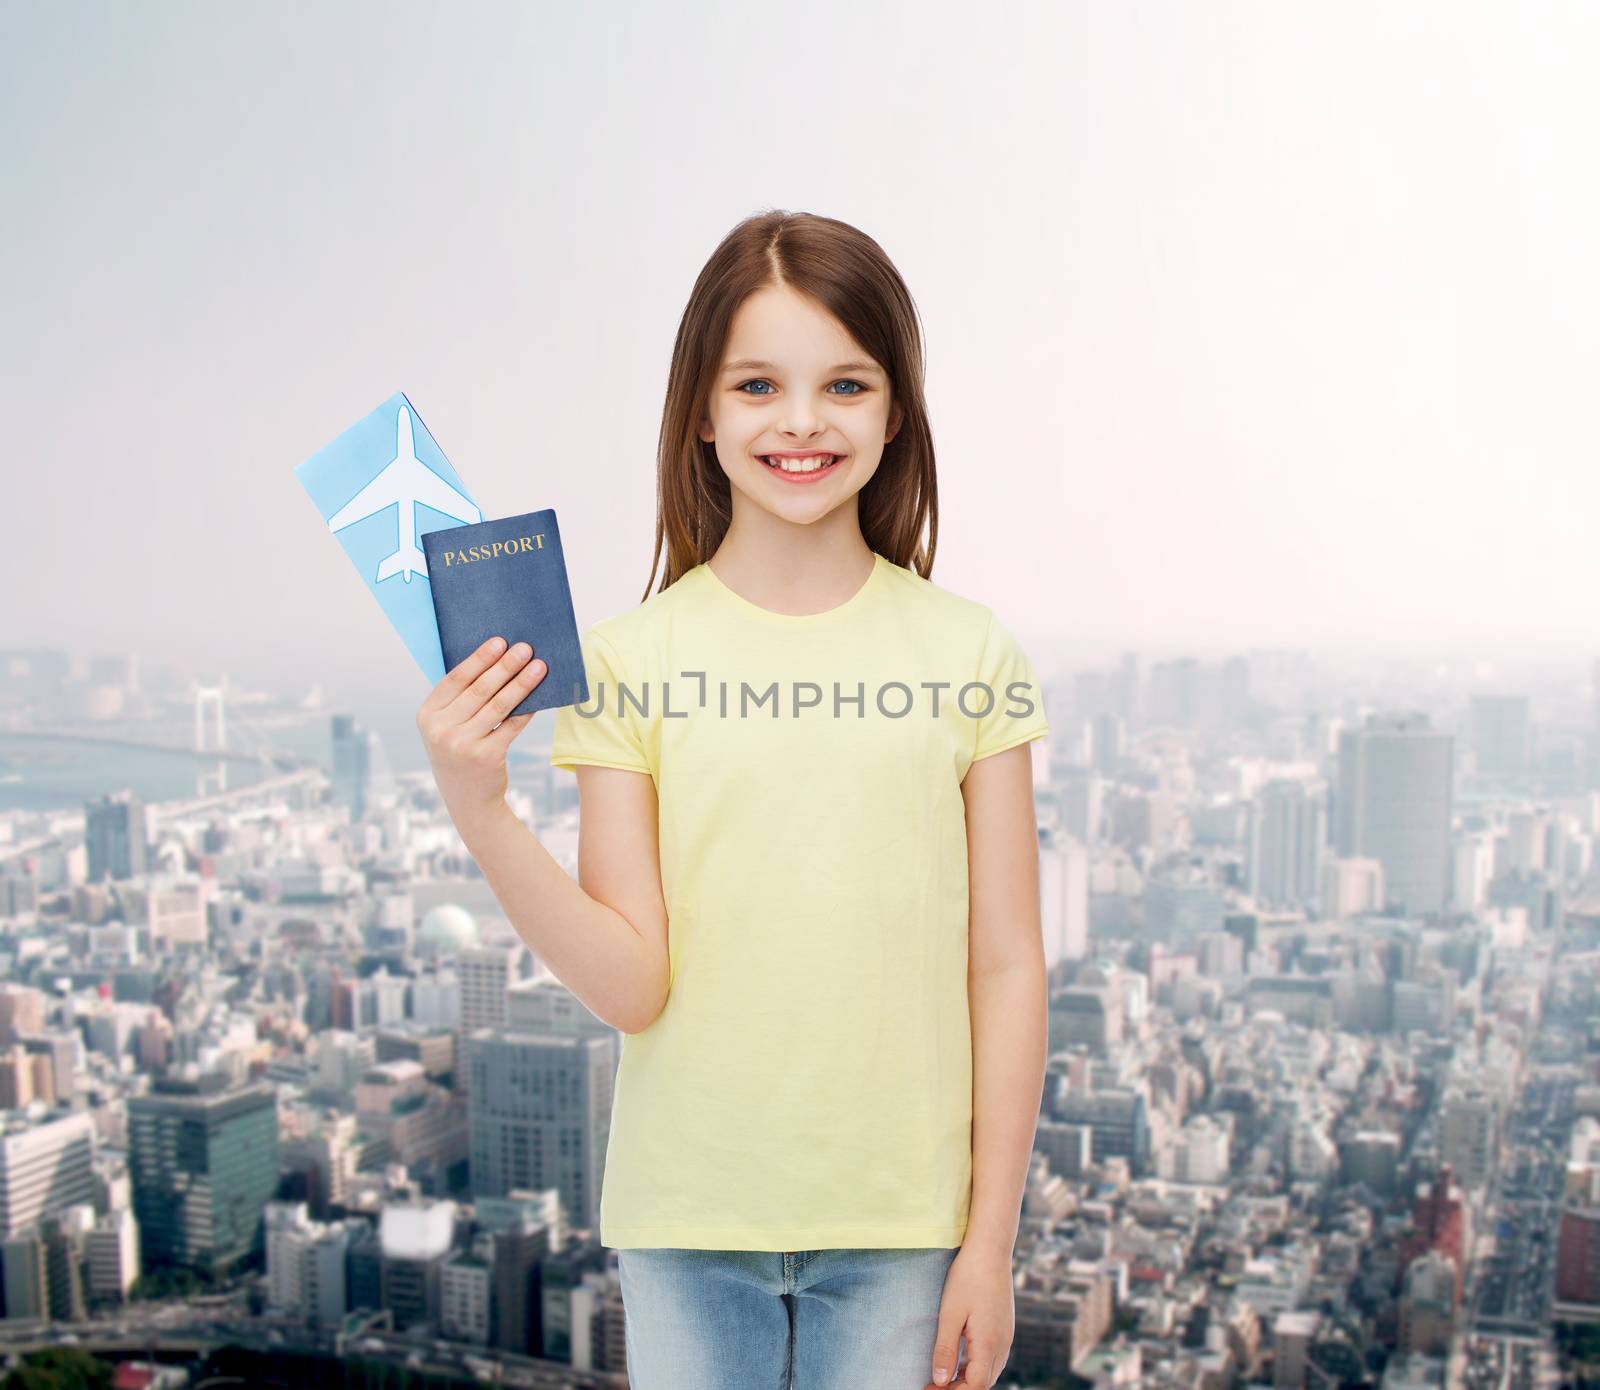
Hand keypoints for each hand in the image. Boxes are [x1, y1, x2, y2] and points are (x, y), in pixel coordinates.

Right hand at [416, 635, 546, 823]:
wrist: (468, 801)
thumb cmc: (460, 752)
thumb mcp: (446, 728)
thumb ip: (460, 700)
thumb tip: (496, 660)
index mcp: (427, 716)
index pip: (455, 679)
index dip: (479, 658)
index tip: (499, 641)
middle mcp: (440, 730)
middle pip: (479, 689)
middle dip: (505, 666)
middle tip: (525, 648)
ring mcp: (462, 745)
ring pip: (498, 705)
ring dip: (521, 683)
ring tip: (539, 666)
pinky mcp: (486, 757)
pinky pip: (512, 725)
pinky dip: (526, 709)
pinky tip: (540, 696)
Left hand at [925, 1244, 1014, 1388]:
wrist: (990, 1249)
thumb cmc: (968, 1277)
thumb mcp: (950, 1313)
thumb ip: (946, 1349)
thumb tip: (941, 1381)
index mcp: (989, 1344)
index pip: (975, 1386)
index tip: (929, 1389)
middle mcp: (1003, 1344)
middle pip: (984, 1382)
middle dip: (959, 1389)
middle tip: (932, 1385)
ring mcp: (1006, 1336)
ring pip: (990, 1371)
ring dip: (968, 1379)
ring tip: (943, 1376)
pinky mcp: (1005, 1327)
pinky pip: (993, 1358)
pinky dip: (976, 1366)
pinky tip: (960, 1360)